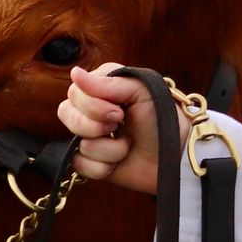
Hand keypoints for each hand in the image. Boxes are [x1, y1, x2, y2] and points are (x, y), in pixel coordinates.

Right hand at [59, 63, 162, 194]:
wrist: (175, 158)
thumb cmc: (163, 120)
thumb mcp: (141, 92)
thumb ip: (107, 82)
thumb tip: (75, 74)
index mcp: (102, 88)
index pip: (74, 92)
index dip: (93, 105)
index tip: (120, 111)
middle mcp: (91, 111)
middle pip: (66, 114)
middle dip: (95, 126)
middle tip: (120, 126)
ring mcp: (89, 137)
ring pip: (77, 143)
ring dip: (109, 149)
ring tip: (127, 145)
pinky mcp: (90, 162)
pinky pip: (80, 165)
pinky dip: (103, 167)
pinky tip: (119, 163)